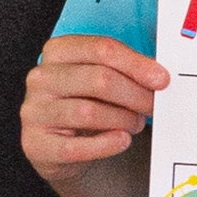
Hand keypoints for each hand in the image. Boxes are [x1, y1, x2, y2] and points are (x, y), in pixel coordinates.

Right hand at [20, 35, 168, 184]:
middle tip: (153, 105)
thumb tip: (158, 75)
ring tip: (136, 123)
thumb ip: (125, 70)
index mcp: (58, 51)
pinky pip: (75, 147)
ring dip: (123, 119)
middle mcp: (41, 78)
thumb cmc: (87, 102)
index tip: (161, 79)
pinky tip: (122, 140)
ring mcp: (35, 111)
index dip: (136, 64)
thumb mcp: (101, 78)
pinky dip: (105, 144)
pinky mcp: (36, 145)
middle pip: (99, 79)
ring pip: (88, 112)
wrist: (62, 144)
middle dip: (135, 94)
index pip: (102, 48)